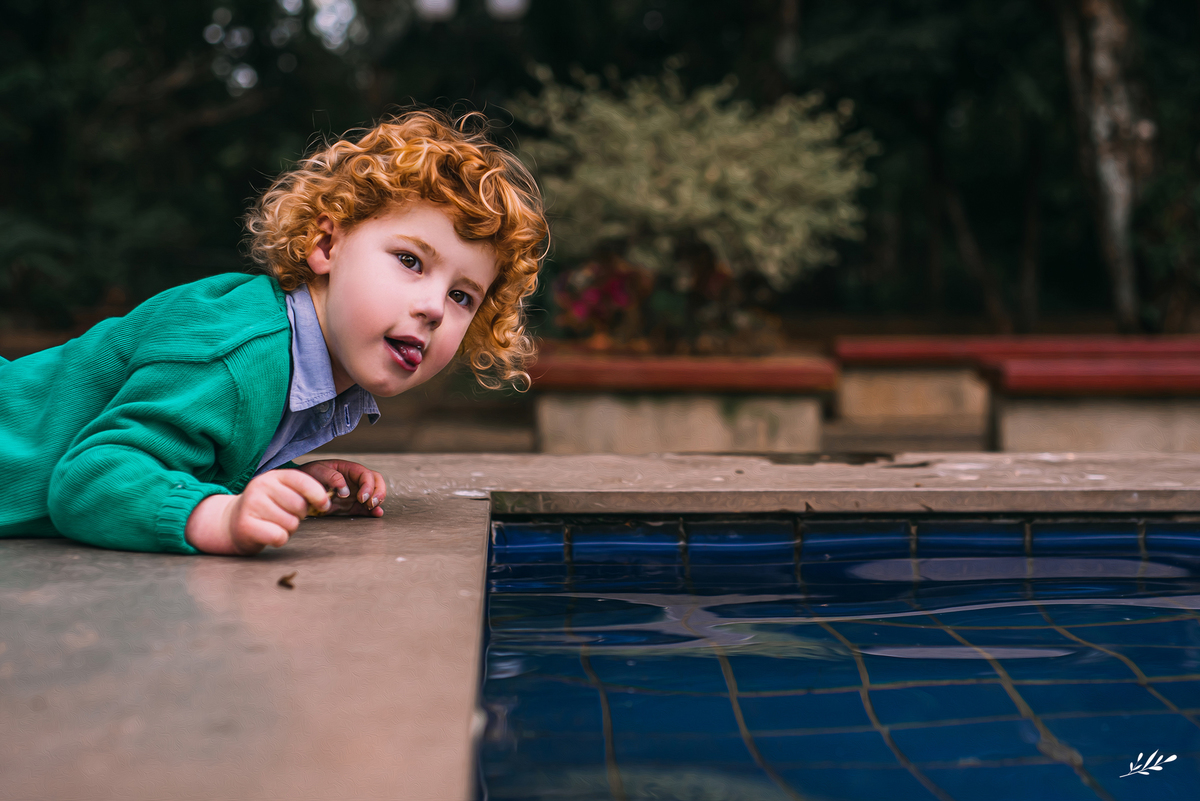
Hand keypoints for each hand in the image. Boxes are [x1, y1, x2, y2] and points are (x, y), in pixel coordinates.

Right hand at [185, 470, 331, 554]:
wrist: (232, 523)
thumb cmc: (267, 508)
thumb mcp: (282, 491)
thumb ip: (303, 491)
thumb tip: (327, 501)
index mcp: (274, 475)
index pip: (303, 481)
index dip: (319, 495)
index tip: (325, 505)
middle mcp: (261, 486)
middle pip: (300, 506)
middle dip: (300, 516)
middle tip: (287, 516)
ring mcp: (252, 504)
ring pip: (291, 523)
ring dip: (289, 529)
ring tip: (275, 524)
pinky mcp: (246, 525)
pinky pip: (279, 536)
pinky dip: (279, 539)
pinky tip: (269, 533)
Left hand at [295, 459, 386, 516]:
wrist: (299, 489)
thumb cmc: (308, 475)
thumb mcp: (317, 471)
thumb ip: (332, 477)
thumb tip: (345, 491)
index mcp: (349, 469)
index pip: (366, 475)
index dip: (368, 485)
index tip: (361, 497)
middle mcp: (355, 480)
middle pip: (376, 482)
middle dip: (378, 492)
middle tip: (371, 503)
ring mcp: (355, 492)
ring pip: (374, 494)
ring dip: (377, 501)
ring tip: (373, 509)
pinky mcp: (351, 505)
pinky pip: (365, 508)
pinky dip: (372, 511)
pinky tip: (376, 514)